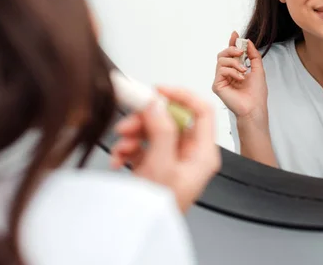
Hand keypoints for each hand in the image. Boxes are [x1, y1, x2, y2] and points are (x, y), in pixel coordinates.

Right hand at [110, 87, 220, 212]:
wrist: (141, 231)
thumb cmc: (160, 210)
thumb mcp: (162, 167)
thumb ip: (161, 131)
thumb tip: (156, 105)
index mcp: (203, 154)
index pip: (201, 111)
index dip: (181, 95)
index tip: (158, 90)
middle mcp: (190, 154)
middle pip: (171, 119)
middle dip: (146, 119)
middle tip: (128, 121)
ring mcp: (173, 159)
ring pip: (154, 130)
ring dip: (133, 133)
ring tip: (120, 146)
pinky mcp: (156, 164)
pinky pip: (143, 145)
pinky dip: (128, 148)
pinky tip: (119, 159)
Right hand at [211, 31, 267, 119]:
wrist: (254, 107)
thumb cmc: (257, 93)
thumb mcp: (258, 69)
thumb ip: (253, 55)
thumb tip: (247, 41)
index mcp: (235, 70)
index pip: (230, 54)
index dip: (232, 43)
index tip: (235, 34)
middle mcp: (226, 74)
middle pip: (222, 54)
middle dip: (231, 49)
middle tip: (240, 52)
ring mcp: (220, 80)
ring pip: (221, 60)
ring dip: (234, 62)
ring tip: (244, 71)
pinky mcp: (217, 85)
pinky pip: (221, 70)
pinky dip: (232, 72)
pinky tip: (240, 79)